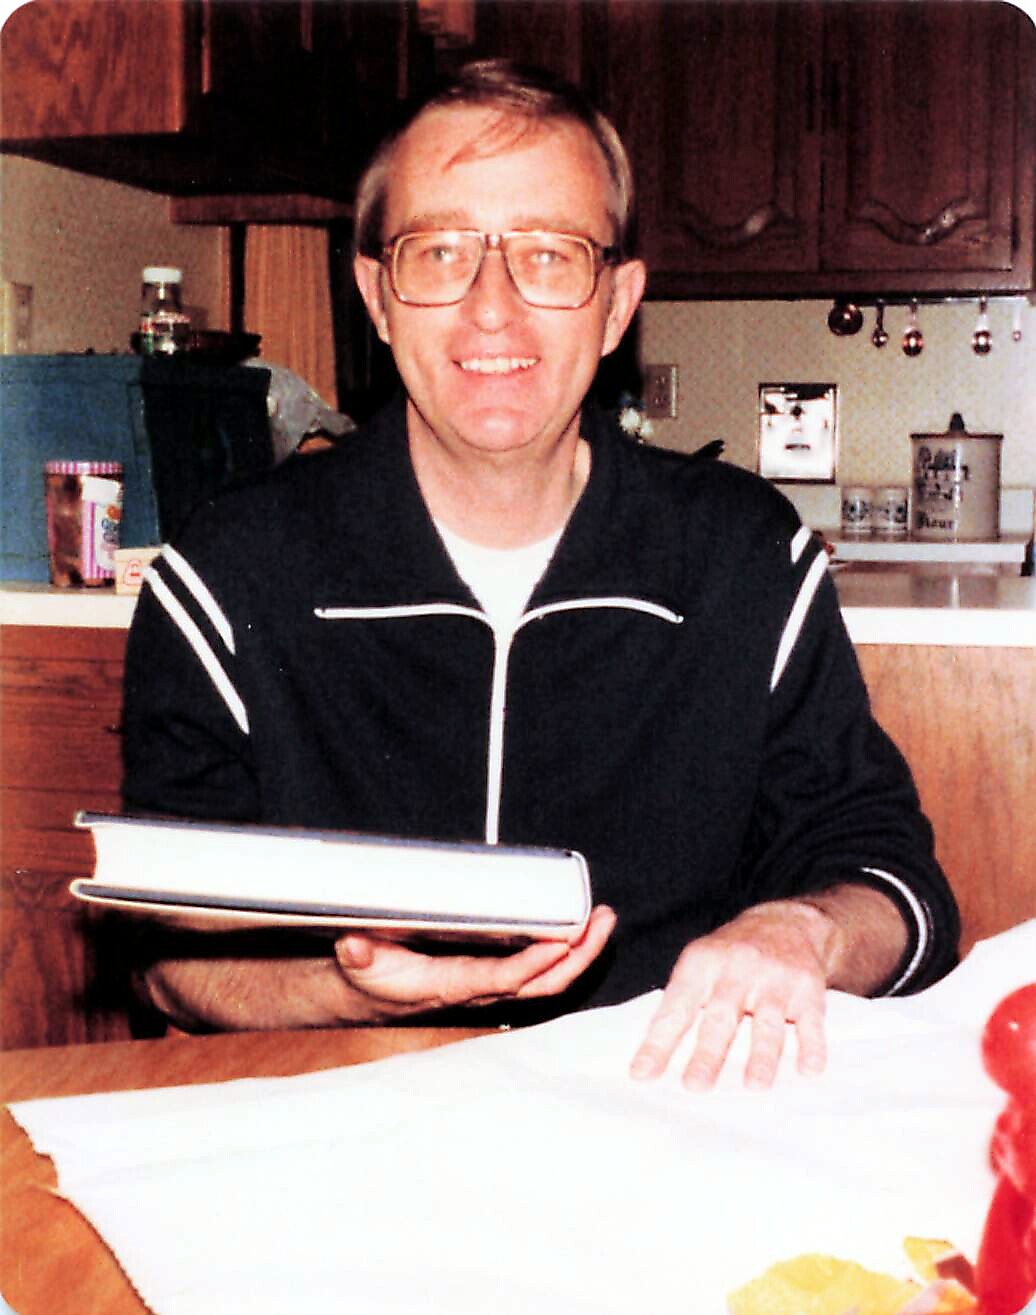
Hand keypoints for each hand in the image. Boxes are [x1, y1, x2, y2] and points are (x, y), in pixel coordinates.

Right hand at [333, 904, 615, 1018]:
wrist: (377, 993)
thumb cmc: (376, 976)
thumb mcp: (361, 965)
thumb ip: (360, 956)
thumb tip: (352, 946)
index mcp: (452, 985)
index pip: (500, 978)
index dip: (530, 965)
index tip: (558, 944)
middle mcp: (482, 988)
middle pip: (541, 981)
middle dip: (576, 956)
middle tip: (600, 921)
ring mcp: (494, 983)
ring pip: (548, 976)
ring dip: (580, 951)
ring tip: (603, 919)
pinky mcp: (497, 974)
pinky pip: (541, 970)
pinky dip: (567, 951)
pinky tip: (583, 929)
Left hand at [629, 900, 842, 1090]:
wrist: (786, 923)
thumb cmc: (732, 954)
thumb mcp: (699, 963)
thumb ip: (681, 1002)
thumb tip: (653, 1054)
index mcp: (702, 964)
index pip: (676, 1008)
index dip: (658, 1043)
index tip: (643, 1074)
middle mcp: (738, 969)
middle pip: (721, 1017)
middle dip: (707, 1054)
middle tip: (695, 1086)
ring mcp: (775, 979)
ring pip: (767, 1022)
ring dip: (761, 1055)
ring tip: (754, 1085)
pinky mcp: (808, 990)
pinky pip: (811, 1022)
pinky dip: (811, 1047)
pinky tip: (808, 1070)